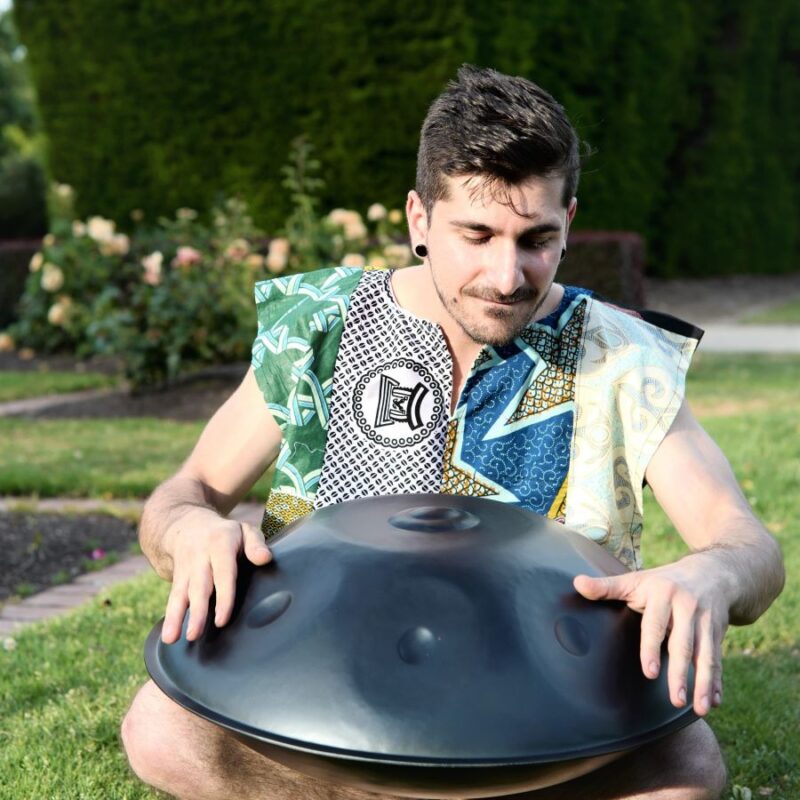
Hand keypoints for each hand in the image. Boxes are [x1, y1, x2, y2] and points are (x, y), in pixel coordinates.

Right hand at [161, 512, 271, 643]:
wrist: (186, 524)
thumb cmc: (224, 533)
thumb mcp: (243, 530)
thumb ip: (255, 543)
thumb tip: (265, 559)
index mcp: (220, 543)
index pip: (223, 573)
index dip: (223, 596)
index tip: (222, 619)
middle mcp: (200, 556)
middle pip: (199, 587)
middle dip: (197, 611)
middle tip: (194, 634)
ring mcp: (186, 568)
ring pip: (181, 594)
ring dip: (176, 617)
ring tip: (172, 638)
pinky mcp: (177, 578)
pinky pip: (173, 597)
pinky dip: (170, 617)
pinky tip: (168, 636)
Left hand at [573, 556, 728, 715]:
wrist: (712, 572)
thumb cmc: (663, 581)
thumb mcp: (636, 580)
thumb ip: (607, 587)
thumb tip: (577, 584)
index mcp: (662, 594)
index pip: (654, 625)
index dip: (651, 648)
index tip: (649, 673)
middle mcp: (687, 607)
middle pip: (683, 645)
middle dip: (681, 674)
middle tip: (675, 700)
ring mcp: (706, 621)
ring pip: (705, 656)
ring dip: (703, 683)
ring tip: (699, 709)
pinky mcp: (718, 633)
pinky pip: (717, 659)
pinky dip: (717, 681)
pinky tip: (715, 701)